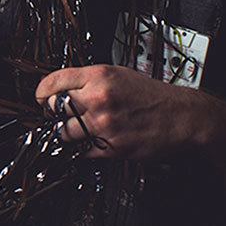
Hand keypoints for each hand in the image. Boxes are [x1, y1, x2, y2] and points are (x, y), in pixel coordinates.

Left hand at [36, 64, 208, 159]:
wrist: (185, 117)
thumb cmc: (153, 95)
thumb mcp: (119, 75)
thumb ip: (89, 80)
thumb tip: (60, 89)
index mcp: (99, 76)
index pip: (53, 82)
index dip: (42, 92)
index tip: (41, 98)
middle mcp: (98, 98)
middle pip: (53, 108)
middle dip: (51, 112)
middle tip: (57, 115)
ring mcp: (104, 124)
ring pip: (64, 132)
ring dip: (65, 132)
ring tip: (75, 129)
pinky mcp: (112, 147)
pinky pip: (82, 150)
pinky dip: (81, 148)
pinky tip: (89, 142)